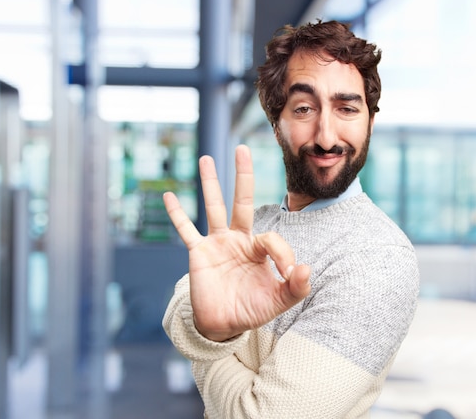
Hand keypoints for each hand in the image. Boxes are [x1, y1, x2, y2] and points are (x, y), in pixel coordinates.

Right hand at [163, 145, 310, 341]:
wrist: (223, 325)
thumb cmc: (251, 309)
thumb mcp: (279, 301)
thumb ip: (296, 287)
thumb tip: (306, 268)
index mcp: (258, 248)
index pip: (272, 238)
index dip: (284, 254)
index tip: (289, 274)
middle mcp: (238, 239)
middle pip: (241, 201)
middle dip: (243, 176)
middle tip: (242, 149)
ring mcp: (216, 243)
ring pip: (214, 207)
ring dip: (210, 183)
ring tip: (206, 159)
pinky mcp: (199, 253)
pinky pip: (186, 230)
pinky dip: (177, 214)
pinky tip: (169, 196)